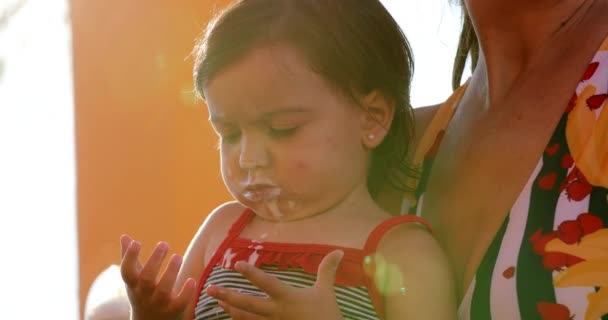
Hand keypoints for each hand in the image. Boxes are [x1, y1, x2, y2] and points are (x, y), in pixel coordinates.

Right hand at [120, 234, 196, 319]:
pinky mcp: (174, 311)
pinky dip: (186, 292)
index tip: (137, 242)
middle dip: (155, 261)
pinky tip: (191, 280)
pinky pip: (180, 302)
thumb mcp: (134, 280)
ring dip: (171, 272)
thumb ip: (129, 258)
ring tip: (177, 256)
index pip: (127, 272)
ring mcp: (159, 304)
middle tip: (164, 244)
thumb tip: (124, 236)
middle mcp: (144, 295)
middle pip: (147, 279)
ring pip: (164, 290)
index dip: (129, 257)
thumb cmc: (141, 295)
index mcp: (133, 285)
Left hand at [206, 250, 344, 319]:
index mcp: (287, 297)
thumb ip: (327, 270)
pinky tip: (233, 319)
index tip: (236, 264)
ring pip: (245, 319)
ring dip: (230, 311)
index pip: (267, 283)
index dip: (252, 274)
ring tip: (218, 303)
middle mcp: (276, 312)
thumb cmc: (326, 314)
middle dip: (227, 296)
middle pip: (247, 304)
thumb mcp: (326, 291)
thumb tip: (339, 250)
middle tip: (210, 289)